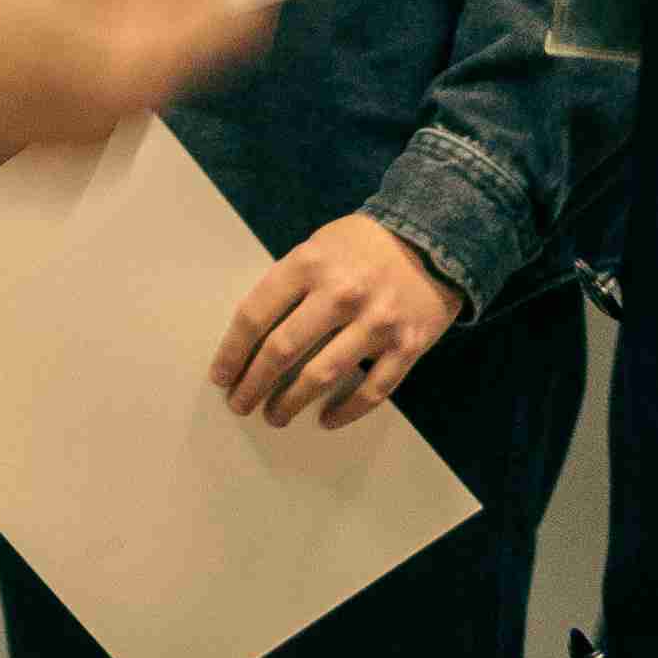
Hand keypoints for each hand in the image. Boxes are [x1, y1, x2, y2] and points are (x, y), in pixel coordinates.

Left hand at [212, 211, 464, 426]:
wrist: (436, 237)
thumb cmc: (365, 245)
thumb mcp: (319, 246)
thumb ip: (289, 283)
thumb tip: (252, 335)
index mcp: (310, 264)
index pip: (255, 315)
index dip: (232, 352)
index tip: (221, 376)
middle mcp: (340, 293)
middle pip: (282, 351)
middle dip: (253, 384)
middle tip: (240, 404)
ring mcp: (376, 321)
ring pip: (321, 376)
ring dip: (291, 403)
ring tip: (275, 416)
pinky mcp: (407, 345)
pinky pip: (371, 391)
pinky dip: (345, 412)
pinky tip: (327, 420)